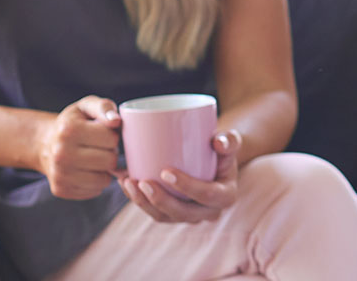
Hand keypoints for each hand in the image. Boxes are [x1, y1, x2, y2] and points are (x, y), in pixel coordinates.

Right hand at [38, 95, 121, 199]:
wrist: (45, 143)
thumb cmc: (73, 123)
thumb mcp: (86, 106)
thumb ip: (104, 107)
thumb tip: (116, 120)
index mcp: (69, 130)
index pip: (111, 138)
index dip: (112, 135)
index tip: (103, 132)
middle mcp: (61, 154)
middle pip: (110, 160)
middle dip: (110, 153)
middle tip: (100, 147)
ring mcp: (59, 174)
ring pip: (104, 179)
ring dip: (105, 169)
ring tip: (95, 158)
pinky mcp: (61, 189)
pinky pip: (95, 190)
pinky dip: (96, 181)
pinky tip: (87, 170)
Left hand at [117, 129, 241, 222]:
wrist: (215, 161)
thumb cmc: (221, 149)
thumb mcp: (230, 142)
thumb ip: (229, 139)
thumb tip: (217, 142)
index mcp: (225, 196)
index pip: (207, 195)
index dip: (187, 187)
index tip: (166, 172)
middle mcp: (208, 212)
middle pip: (181, 212)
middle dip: (159, 200)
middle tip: (142, 181)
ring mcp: (189, 217)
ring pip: (164, 217)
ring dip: (143, 203)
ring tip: (128, 182)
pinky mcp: (174, 215)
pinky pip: (154, 213)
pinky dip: (139, 201)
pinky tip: (126, 184)